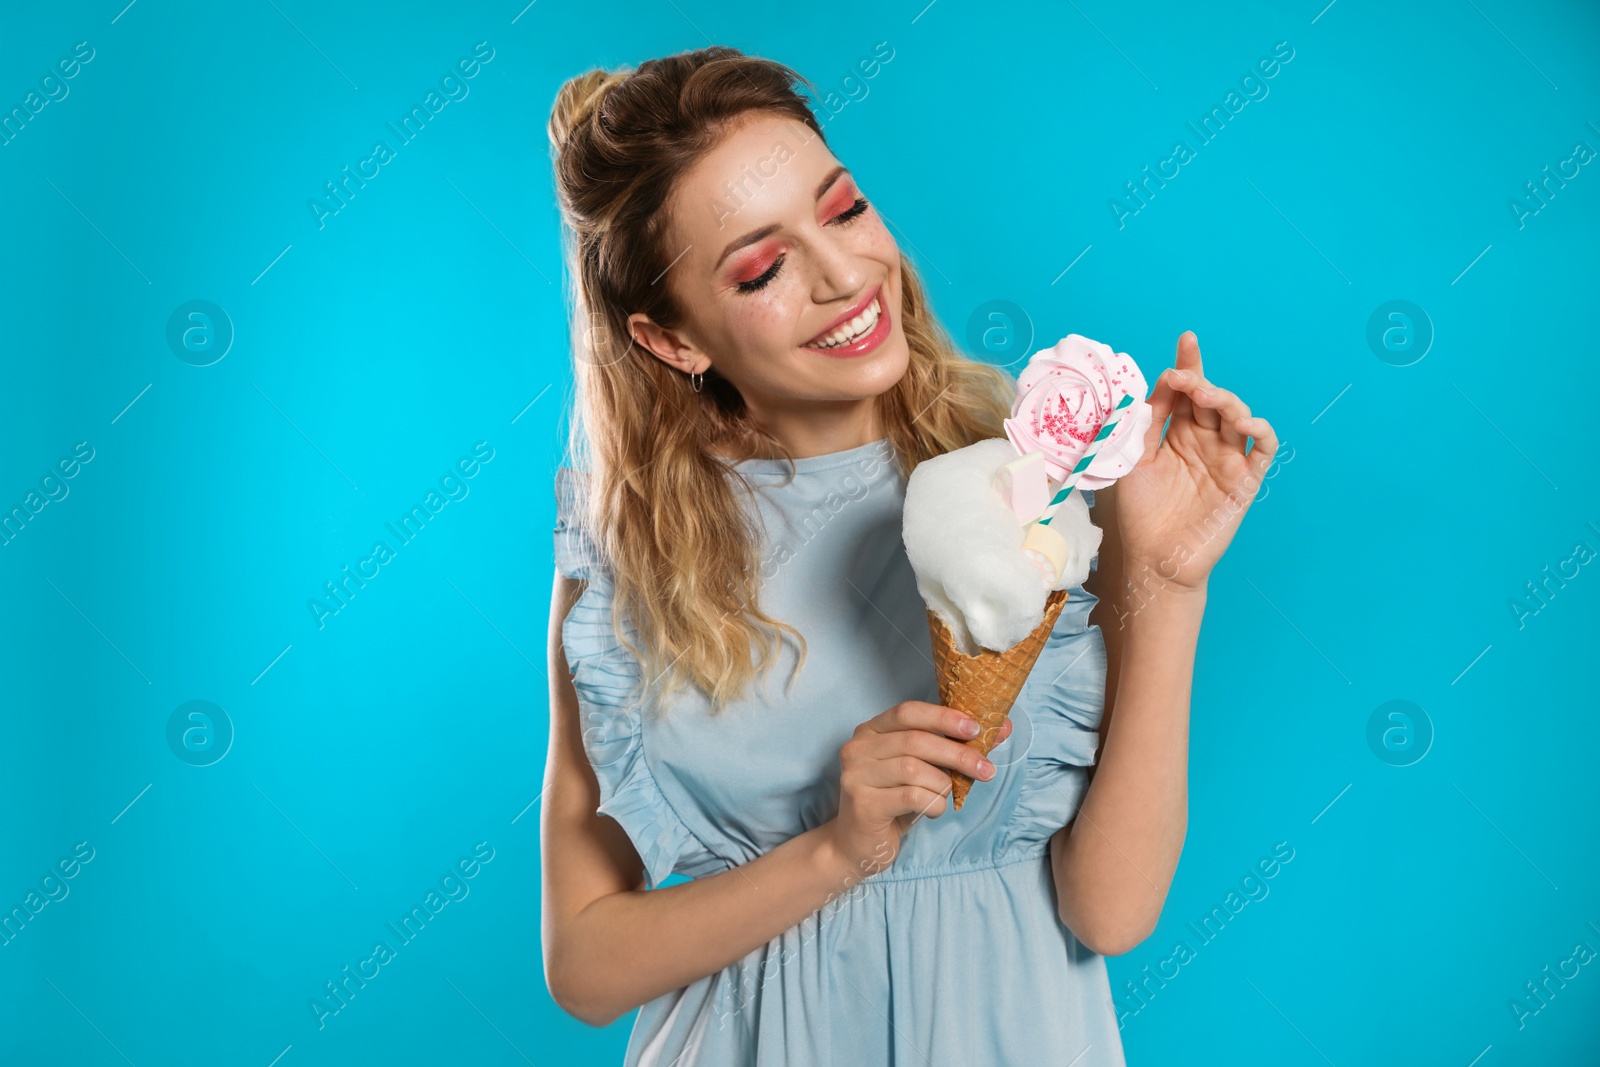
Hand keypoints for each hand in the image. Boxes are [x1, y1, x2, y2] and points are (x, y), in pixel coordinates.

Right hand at [825, 701, 1011, 874]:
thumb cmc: (894, 802)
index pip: (908, 712)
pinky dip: (933, 804)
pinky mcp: (863, 804)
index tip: (975, 728)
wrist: (858, 846)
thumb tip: (1000, 729)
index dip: (943, 717)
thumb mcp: (922, 770)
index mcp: (871, 731)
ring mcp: (857, 776)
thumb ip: (953, 748)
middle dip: (957, 754)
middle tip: (985, 769)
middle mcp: (858, 749)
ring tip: (947, 795)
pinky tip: (934, 810)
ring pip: (914, 769)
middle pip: (915, 741)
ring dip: (943, 784)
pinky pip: (911, 797)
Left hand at [1114, 331, 1277, 590]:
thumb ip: (1145, 422)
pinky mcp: (1245, 480)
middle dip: (1201, 381)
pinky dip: (1261, 431)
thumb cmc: (1140, 513)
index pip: (1186, 392)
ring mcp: (1227, 458)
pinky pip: (1263, 449)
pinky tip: (1247, 423)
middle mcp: (1204, 441)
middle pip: (1212, 399)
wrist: (1154, 560)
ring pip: (1238, 416)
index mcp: (1176, 433)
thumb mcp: (1133, 460)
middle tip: (1184, 378)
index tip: (1186, 341)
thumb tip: (1160, 381)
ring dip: (1227, 400)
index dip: (1188, 366)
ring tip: (1207, 397)